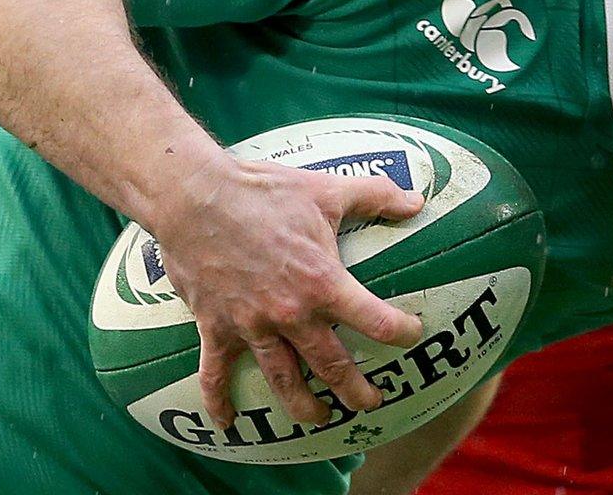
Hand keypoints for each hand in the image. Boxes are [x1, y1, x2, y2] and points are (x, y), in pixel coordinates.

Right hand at [146, 156, 425, 429]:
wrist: (194, 197)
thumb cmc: (262, 191)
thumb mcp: (326, 189)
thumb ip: (375, 195)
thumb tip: (417, 201)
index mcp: (322, 282)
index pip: (376, 321)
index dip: (401, 332)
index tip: (412, 335)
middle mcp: (291, 314)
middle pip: (332, 366)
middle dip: (356, 391)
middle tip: (369, 403)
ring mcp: (252, 326)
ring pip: (284, 380)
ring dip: (304, 407)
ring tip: (319, 419)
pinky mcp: (216, 327)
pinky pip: (216, 373)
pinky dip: (219, 401)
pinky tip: (226, 423)